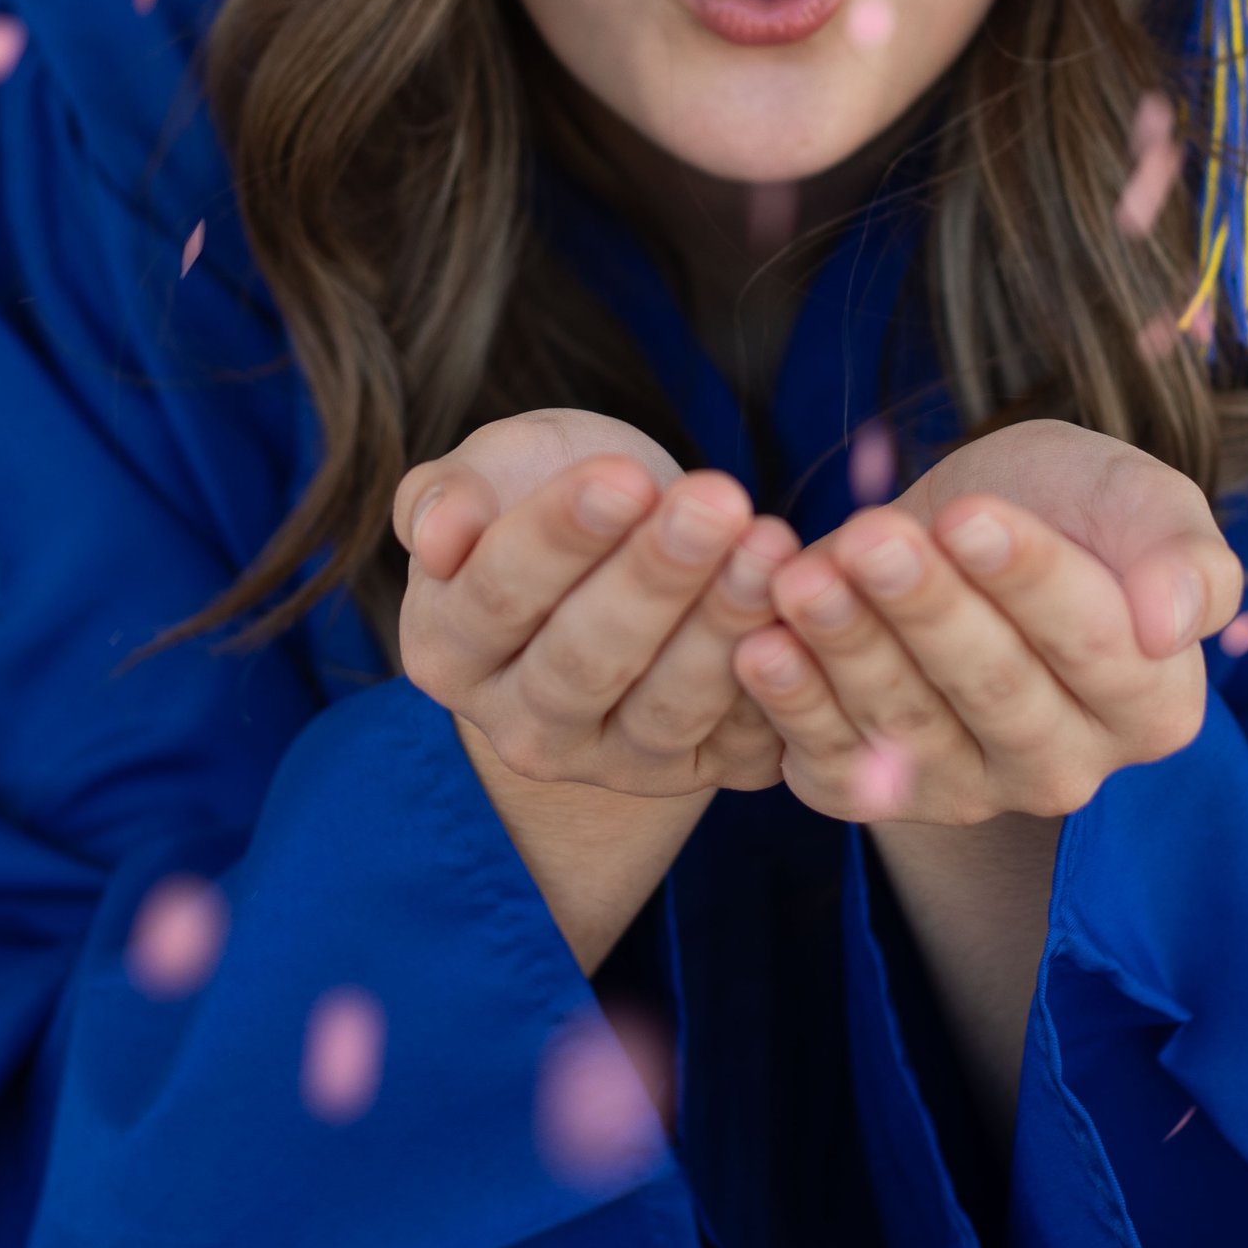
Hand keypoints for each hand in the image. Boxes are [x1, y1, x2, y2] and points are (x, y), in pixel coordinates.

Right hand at [393, 409, 792, 796]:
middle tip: (717, 502)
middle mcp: (522, 727)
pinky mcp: (697, 772)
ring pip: (667, 707)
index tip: (625, 475)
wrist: (621, 558)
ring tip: (770, 544)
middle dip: (656, 578)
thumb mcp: (489, 475)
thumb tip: (439, 539)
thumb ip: (447, 497)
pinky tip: (808, 611)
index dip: (561, 536)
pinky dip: (778, 680)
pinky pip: (740, 739)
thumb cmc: (544, 496)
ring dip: (724, 625)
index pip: (500, 594)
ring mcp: (611, 762)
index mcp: (450, 651)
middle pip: (585, 659)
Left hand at [732, 422, 1239, 826]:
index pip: (1095, 645)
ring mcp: (971, 793)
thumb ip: (1186, 559)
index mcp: (1152, 705)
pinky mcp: (880, 795)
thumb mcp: (1142, 500)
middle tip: (875, 540)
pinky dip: (791, 707)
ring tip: (804, 576)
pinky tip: (761, 644)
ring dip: (850, 648)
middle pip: (995, 691)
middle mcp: (1068, 769)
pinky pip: (834, 764)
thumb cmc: (1072, 507)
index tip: (970, 515)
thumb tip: (1174, 626)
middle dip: (928, 611)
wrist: (968, 525)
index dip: (1030, 581)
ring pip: (908, 725)